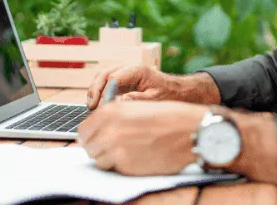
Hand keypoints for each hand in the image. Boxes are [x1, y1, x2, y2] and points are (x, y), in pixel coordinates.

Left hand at [77, 100, 206, 174]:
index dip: (91, 134)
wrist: (191, 131)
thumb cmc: (169, 118)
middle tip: (112, 148)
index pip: (85, 128)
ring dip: (108, 157)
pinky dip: (119, 165)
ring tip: (126, 152)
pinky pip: (111, 168)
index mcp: (112, 111)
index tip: (98, 137)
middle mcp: (109, 128)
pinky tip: (135, 158)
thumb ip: (116, 117)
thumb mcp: (138, 108)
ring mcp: (115, 148)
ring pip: (97, 158)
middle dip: (98, 146)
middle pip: (88, 144)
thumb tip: (100, 130)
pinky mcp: (125, 165)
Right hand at [85, 65, 167, 108]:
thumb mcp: (155, 99)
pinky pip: (105, 83)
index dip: (105, 92)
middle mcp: (128, 68)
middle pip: (104, 74)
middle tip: (92, 106)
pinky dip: (98, 92)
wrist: (174, 90)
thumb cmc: (167, 93)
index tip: (102, 106)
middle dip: (95, 89)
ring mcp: (123, 73)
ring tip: (91, 106)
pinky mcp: (121, 80)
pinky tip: (95, 104)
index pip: (114, 77)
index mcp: (137, 70)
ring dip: (94, 90)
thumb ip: (138, 100)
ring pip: (102, 77)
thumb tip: (120, 101)